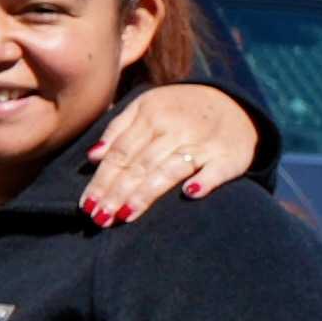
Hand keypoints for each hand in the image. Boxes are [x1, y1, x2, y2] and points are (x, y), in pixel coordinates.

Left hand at [80, 80, 260, 221]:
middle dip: (117, 192)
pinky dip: (205, 180)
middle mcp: (175, 128)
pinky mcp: (231, 156)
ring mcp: (204, 142)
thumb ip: (119, 129)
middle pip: (140, 164)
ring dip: (146, 193)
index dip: (102, 179)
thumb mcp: (147, 106)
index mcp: (151, 115)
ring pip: (170, 169)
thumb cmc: (180, 111)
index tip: (86, 205)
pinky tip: (190, 193)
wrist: (235, 103)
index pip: (120, 153)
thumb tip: (92, 156)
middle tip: (100, 217)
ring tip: (125, 215)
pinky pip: (217, 170)